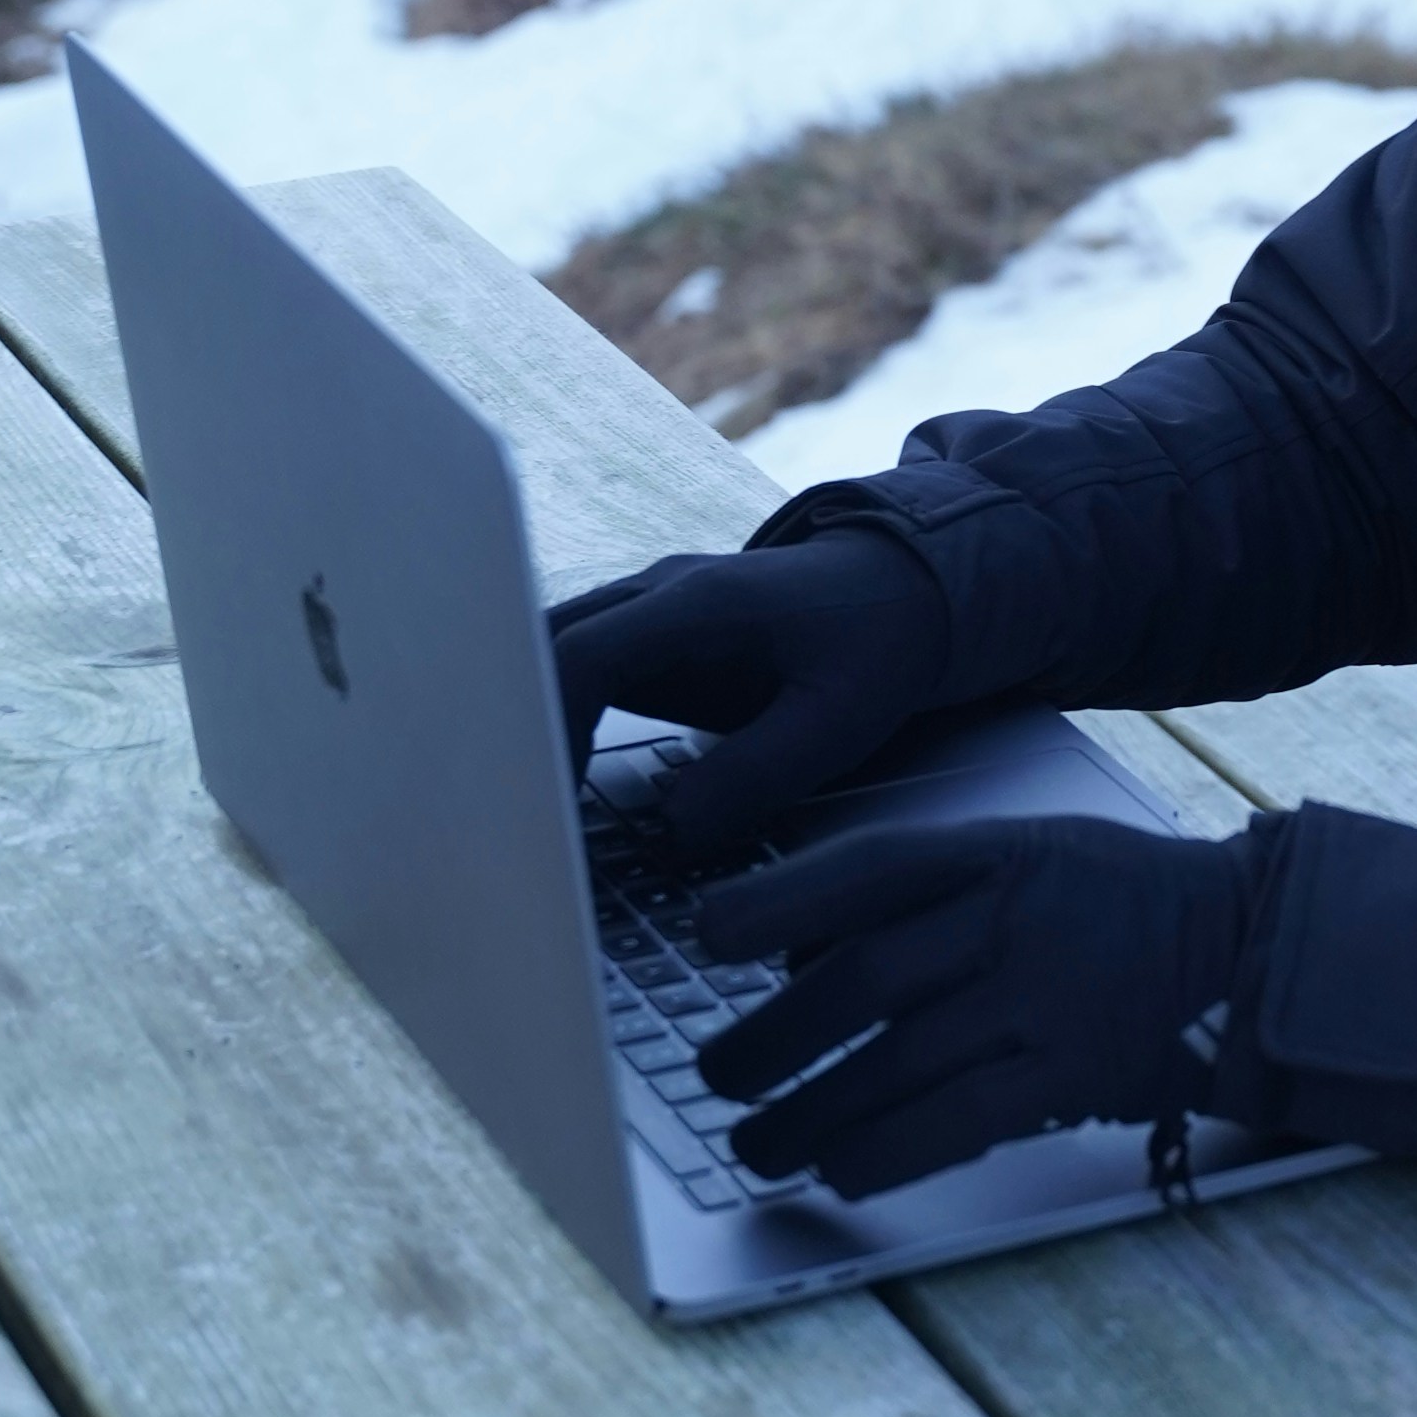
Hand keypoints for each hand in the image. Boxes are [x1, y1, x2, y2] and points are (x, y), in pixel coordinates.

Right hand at [545, 524, 951, 870]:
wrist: (907, 586)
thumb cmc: (881, 644)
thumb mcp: (840, 719)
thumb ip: (758, 773)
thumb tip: (673, 831)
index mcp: (701, 602)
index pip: (587, 653)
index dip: (551, 724)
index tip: (546, 796)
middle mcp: (656, 594)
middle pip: (543, 646)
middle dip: (516, 727)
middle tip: (509, 815)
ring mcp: (646, 613)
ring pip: (550, 655)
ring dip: (527, 722)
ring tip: (521, 809)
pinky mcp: (650, 642)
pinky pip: (579, 673)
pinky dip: (553, 720)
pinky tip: (553, 786)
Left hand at [695, 813, 1278, 1201]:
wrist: (1246, 942)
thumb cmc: (1107, 900)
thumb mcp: (1021, 851)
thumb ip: (919, 892)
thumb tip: (794, 955)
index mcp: (995, 852)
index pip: (869, 866)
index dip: (776, 900)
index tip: (704, 935)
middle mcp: (1017, 919)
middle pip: (865, 978)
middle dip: (772, 1038)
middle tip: (714, 1075)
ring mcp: (1050, 1000)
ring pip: (899, 1064)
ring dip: (809, 1115)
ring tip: (752, 1145)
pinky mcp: (1078, 1076)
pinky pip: (961, 1122)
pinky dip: (886, 1152)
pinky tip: (837, 1169)